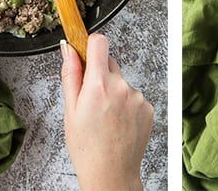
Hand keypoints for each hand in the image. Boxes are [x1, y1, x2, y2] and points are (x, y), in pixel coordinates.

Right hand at [60, 35, 153, 190]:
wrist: (111, 174)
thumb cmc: (87, 147)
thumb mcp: (70, 110)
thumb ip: (71, 75)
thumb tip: (69, 49)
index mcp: (99, 85)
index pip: (99, 42)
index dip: (91, 46)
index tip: (86, 54)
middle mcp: (121, 87)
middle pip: (110, 63)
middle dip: (100, 75)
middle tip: (91, 100)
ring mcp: (137, 97)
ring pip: (121, 81)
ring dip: (114, 92)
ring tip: (105, 117)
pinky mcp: (147, 107)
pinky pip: (133, 96)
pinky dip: (126, 104)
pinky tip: (118, 122)